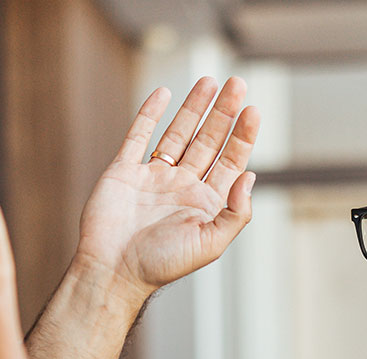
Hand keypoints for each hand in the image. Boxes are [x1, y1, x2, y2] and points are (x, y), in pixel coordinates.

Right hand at [74, 77, 259, 299]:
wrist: (113, 270)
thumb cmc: (161, 265)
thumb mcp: (210, 244)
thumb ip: (235, 213)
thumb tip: (250, 177)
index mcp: (204, 202)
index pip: (230, 161)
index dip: (243, 136)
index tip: (253, 110)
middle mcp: (181, 186)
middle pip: (208, 140)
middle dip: (223, 112)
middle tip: (237, 83)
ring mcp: (153, 176)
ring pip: (178, 133)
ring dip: (194, 107)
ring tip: (210, 81)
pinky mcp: (124, 171)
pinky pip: (138, 136)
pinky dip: (149, 114)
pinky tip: (163, 94)